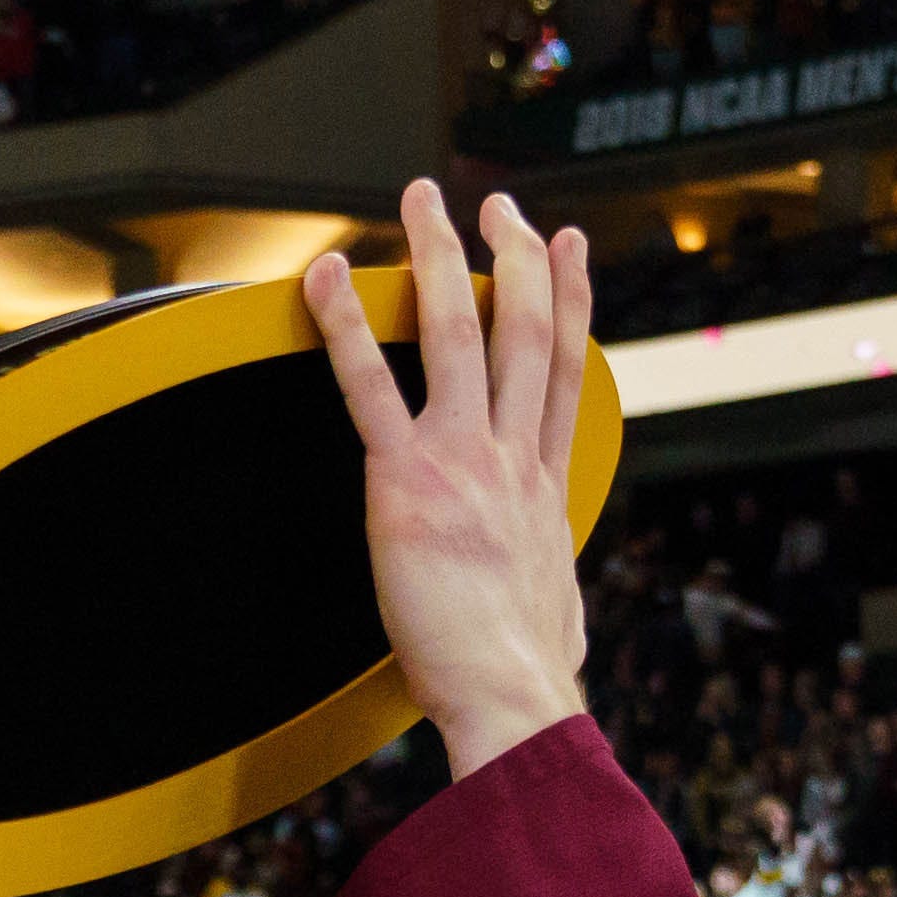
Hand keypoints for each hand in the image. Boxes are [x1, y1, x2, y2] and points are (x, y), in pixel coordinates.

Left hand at [303, 180, 592, 776]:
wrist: (514, 696)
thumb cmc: (525, 678)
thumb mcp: (553, 612)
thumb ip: (540, 581)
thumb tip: (547, 606)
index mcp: (547, 487)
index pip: (565, 373)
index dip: (571, 302)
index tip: (569, 249)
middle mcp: (514, 460)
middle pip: (525, 332)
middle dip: (515, 256)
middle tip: (501, 204)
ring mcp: (464, 461)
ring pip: (459, 332)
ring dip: (440, 256)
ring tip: (423, 201)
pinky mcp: (406, 481)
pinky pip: (368, 385)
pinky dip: (344, 324)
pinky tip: (324, 276)